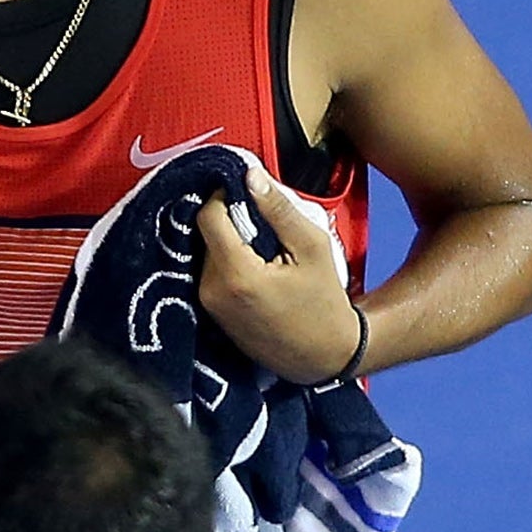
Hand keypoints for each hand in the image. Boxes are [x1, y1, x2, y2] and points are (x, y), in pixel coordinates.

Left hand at [196, 163, 361, 384]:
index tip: (246, 193)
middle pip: (206, 234)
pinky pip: (209, 274)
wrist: (325, 357)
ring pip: (207, 252)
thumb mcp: (312, 247)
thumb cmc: (324, 303)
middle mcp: (211, 290)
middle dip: (230, 221)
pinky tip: (256, 269)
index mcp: (235, 274)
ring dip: (229, 243)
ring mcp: (208, 305)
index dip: (224, 196)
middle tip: (263, 225)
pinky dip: (228, 263)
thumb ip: (278, 209)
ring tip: (263, 251)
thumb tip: (250, 175)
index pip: (207, 216)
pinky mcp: (210, 315)